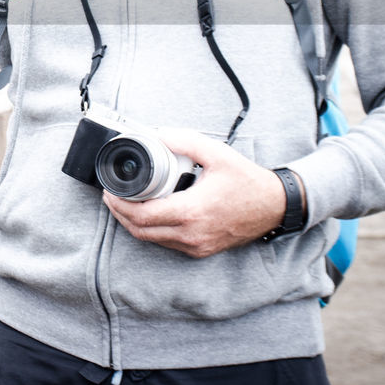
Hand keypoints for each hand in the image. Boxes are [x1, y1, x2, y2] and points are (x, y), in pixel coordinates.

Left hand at [101, 126, 291, 257]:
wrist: (275, 206)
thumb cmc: (247, 181)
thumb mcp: (217, 153)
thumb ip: (185, 140)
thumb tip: (158, 134)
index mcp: (192, 212)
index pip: (142, 215)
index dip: (120, 204)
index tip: (110, 191)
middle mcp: (192, 234)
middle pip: (141, 230)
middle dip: (120, 213)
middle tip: (111, 196)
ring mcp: (196, 245)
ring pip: (151, 239)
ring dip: (133, 223)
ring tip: (125, 202)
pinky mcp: (201, 249)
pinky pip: (166, 243)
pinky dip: (151, 230)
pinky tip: (148, 213)